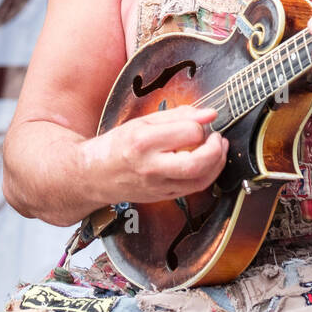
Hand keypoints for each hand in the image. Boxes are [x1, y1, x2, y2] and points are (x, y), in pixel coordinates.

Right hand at [78, 105, 227, 203]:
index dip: (200, 125)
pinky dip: (208, 175)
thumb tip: (209, 114)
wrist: (94, 175)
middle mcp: (151, 167)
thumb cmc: (116, 146)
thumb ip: (179, 116)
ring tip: (218, 148)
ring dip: (218, 163)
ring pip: (201, 180)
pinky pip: (195, 189)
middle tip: (218, 137)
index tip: (200, 121)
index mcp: (144, 141)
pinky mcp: (164, 197)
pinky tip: (207, 163)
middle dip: (216, 149)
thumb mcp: (143, 121)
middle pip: (197, 163)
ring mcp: (158, 186)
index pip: (188, 133)